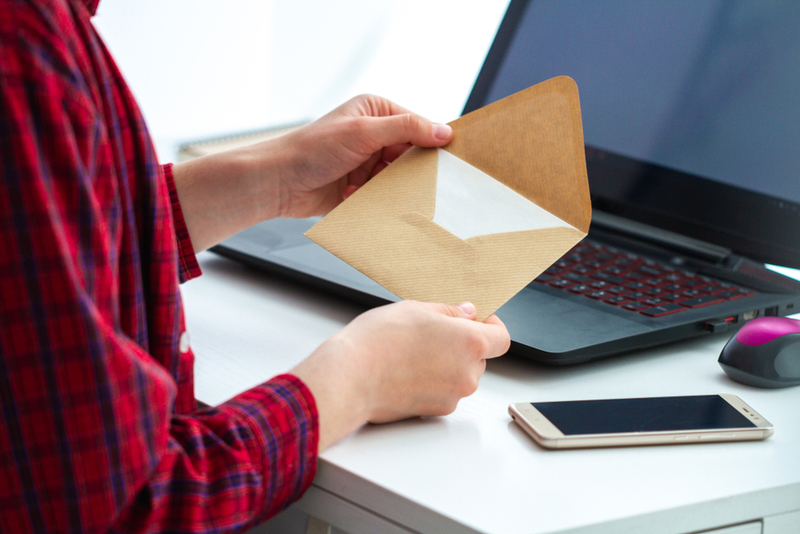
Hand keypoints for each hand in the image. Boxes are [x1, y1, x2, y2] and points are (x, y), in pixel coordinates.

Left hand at [273, 94, 453, 217]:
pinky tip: (359, 198)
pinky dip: (377, 200)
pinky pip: (384, 196)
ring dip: (392, 188)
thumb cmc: (311, 149)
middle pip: (412, 155)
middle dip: (411, 171)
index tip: (449, 160)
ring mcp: (367, 163)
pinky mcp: (361, 188)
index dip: (433, 142)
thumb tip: (443, 131)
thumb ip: (406, 129)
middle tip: (417, 182)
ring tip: (379, 190)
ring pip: (399, 179)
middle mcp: (374, 135)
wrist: (278, 182)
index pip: (417, 125)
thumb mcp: (363, 132)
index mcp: (376, 111)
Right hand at [290, 301, 509, 449]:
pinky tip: (406, 370)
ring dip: (447, 363)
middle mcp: (468, 374)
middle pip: (479, 357)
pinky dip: (432, 381)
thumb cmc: (378, 341)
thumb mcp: (416, 309)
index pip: (502, 338)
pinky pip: (444, 392)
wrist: (349, 378)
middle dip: (462, 344)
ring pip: (461, 375)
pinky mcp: (435, 412)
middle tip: (431, 332)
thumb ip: (449, 312)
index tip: (476, 319)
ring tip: (412, 352)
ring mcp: (452, 396)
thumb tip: (467, 314)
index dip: (491, 326)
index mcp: (470, 343)